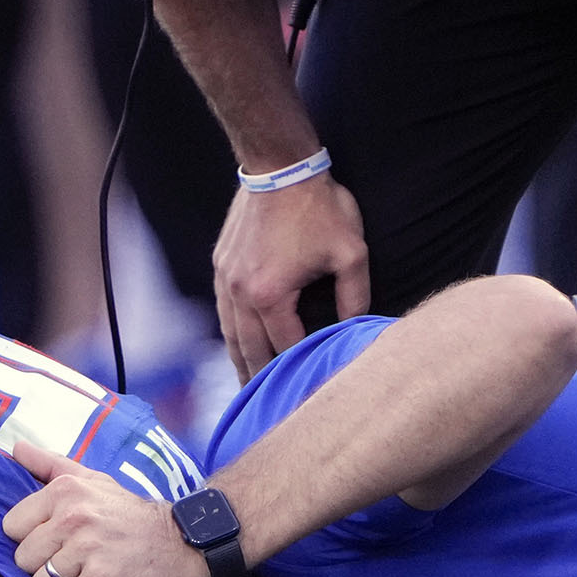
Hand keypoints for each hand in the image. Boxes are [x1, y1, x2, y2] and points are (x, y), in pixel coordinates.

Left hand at [4, 439, 203, 576]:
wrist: (183, 544)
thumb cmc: (131, 515)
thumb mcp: (95, 480)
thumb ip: (51, 465)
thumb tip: (16, 448)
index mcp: (65, 490)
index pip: (12, 526)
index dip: (32, 538)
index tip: (57, 540)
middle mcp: (73, 516)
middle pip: (23, 558)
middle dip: (45, 566)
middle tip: (75, 562)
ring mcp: (88, 549)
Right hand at [211, 175, 371, 377]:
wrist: (280, 166)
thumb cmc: (318, 207)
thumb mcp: (351, 254)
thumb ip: (355, 298)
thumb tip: (356, 329)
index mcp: (270, 296)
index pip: (282, 348)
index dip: (294, 373)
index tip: (302, 395)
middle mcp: (239, 293)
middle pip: (247, 350)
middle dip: (257, 380)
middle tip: (261, 409)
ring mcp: (225, 279)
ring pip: (229, 333)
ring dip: (238, 360)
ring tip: (245, 384)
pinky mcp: (220, 265)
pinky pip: (222, 310)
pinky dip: (230, 332)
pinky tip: (238, 342)